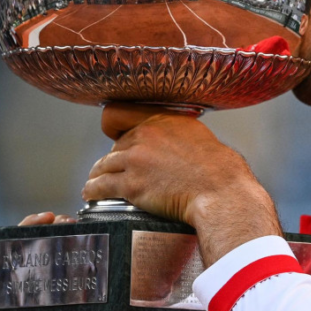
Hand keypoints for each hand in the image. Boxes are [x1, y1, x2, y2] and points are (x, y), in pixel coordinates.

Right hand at [0, 211, 159, 310]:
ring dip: (54, 225)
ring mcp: (33, 278)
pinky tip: (43, 219)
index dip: (97, 240)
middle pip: (65, 246)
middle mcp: (56, 281)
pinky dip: (26, 228)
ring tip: (65, 219)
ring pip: (42, 242)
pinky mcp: (9, 279)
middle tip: (82, 220)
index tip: (108, 225)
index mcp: (78, 291)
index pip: (88, 258)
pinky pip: (14, 247)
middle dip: (74, 228)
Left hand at [84, 103, 281, 265]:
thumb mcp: (196, 134)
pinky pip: (100, 186)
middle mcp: (144, 135)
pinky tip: (90, 194)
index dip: (114, 130)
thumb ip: (176, 132)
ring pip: (103, 166)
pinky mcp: (131, 185)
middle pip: (114, 146)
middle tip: (116, 172)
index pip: (119, 115)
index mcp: (160, 119)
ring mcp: (136, 160)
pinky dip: (92, 190)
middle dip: (114, 160)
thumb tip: (171, 140)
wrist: (220, 190)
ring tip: (95, 184)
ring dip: (98, 175)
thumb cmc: (217, 167)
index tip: (115, 140)